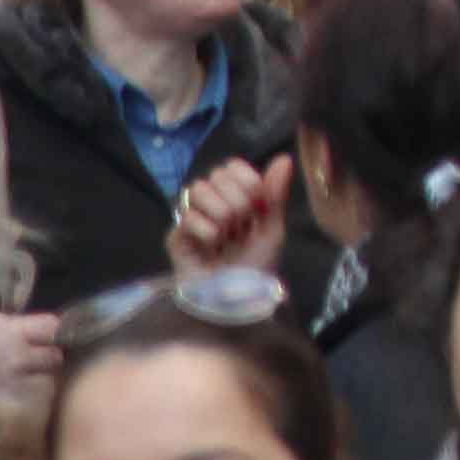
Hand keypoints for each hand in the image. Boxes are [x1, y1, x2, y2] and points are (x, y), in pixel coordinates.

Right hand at [172, 156, 288, 280]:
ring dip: (221, 214)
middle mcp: (209, 203)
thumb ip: (275, 194)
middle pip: (216, 174)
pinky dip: (207, 232)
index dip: (248, 181)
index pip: (232, 166)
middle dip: (237, 201)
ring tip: (227, 238)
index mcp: (232, 196)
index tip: (258, 206)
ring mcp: (190, 219)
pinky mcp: (175, 237)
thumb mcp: (272, 230)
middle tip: (241, 228)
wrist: (237, 300)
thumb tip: (284, 158)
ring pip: (198, 189)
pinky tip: (212, 248)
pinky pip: (188, 216)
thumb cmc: (256, 266)